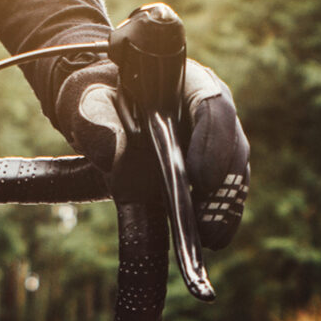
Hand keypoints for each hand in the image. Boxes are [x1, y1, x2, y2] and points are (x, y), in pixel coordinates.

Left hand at [55, 56, 250, 249]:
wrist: (98, 115)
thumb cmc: (96, 100)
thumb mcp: (86, 102)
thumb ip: (94, 119)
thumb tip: (114, 154)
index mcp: (186, 81)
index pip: (212, 103)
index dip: (212, 139)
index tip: (198, 177)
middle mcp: (209, 109)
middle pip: (232, 142)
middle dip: (223, 186)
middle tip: (205, 223)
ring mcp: (214, 140)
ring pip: (234, 171)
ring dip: (225, 207)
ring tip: (209, 238)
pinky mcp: (210, 169)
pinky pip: (225, 192)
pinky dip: (221, 215)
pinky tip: (209, 239)